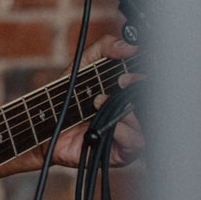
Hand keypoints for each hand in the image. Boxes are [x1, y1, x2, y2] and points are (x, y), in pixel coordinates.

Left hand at [48, 35, 142, 168]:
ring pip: (147, 122)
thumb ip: (106, 48)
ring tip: (99, 101)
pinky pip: (136, 142)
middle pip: (155, 103)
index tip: (129, 69)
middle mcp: (135, 113)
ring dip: (126, 109)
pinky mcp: (122, 152)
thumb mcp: (84, 64)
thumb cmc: (67, 98)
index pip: (153, 84)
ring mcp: (130, 134)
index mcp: (132, 93)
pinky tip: (107, 123)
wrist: (45, 126)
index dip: (147, 74)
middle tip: (120, 81)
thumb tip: (130, 46)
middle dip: (139, 88)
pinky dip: (123, 130)